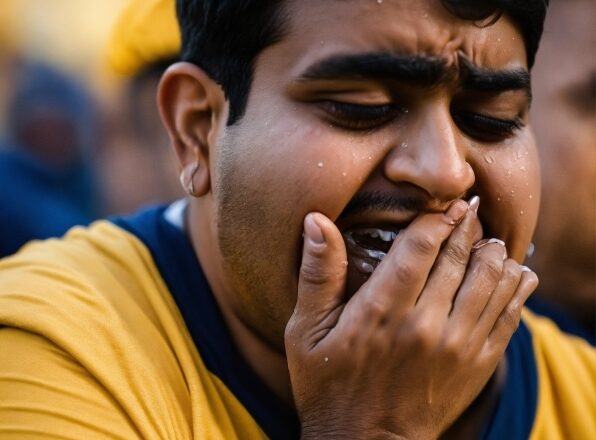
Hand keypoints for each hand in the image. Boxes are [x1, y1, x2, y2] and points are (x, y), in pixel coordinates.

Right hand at [285, 199, 537, 438]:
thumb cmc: (328, 384)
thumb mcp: (305, 331)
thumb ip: (317, 274)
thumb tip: (316, 220)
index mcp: (381, 312)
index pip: (419, 247)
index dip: (436, 218)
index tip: (445, 203)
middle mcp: (424, 325)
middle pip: (459, 258)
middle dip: (466, 227)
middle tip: (468, 209)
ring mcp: (457, 346)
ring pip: (491, 282)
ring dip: (494, 254)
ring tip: (487, 239)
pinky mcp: (477, 364)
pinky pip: (508, 315)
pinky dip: (516, 288)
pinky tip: (512, 271)